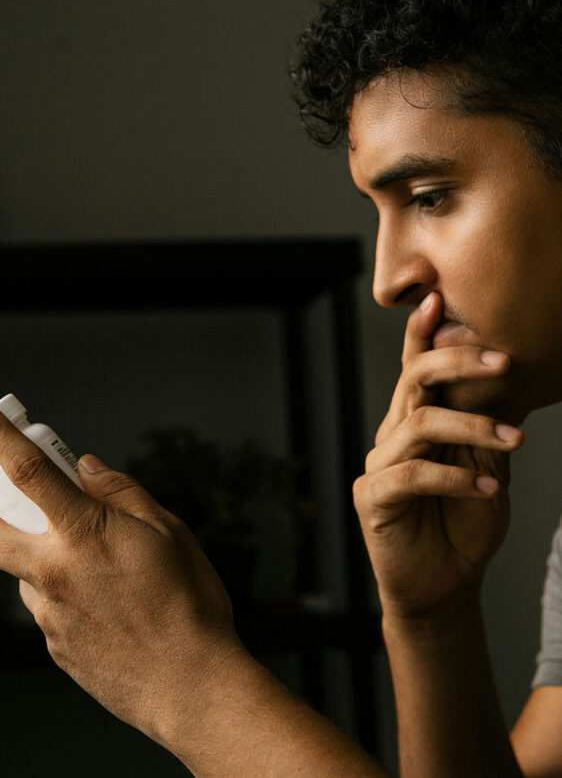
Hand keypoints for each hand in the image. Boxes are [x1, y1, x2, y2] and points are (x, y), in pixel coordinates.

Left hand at [0, 397, 244, 743]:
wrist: (193, 689)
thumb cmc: (190, 606)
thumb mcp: (169, 531)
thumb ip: (121, 493)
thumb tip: (86, 469)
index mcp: (83, 534)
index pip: (27, 471)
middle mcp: (54, 574)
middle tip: (40, 518)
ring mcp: (49, 615)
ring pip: (24, 574)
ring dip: (48, 563)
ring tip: (106, 578)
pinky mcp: (55, 648)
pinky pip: (48, 609)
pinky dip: (67, 598)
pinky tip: (110, 610)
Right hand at [353, 293, 524, 618]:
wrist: (444, 586)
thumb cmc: (463, 523)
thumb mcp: (484, 467)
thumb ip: (482, 429)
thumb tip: (503, 381)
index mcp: (416, 422)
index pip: (415, 369)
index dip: (421, 336)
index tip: (439, 301)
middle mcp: (392, 435)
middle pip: (414, 381)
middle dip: (456, 362)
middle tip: (503, 359)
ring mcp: (379, 464)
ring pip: (419, 424)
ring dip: (472, 425)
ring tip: (514, 440)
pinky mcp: (373, 497)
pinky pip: (412, 474)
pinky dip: (454, 476)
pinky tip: (488, 487)